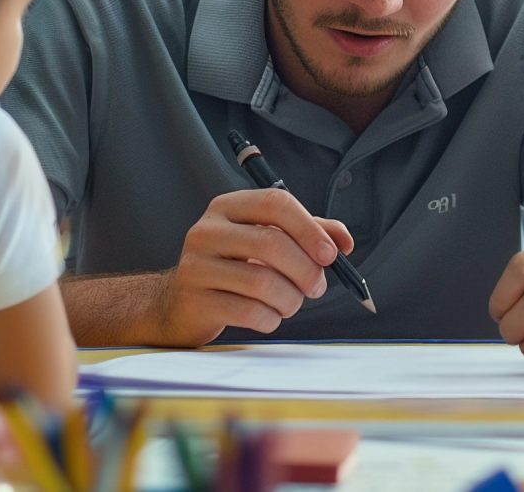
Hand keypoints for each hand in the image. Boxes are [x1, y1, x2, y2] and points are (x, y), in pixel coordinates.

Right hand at [146, 189, 353, 346]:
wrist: (180, 303)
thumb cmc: (232, 269)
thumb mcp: (265, 241)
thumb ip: (307, 234)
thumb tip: (344, 241)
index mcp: (228, 207)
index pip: (275, 203)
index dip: (310, 228)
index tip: (331, 254)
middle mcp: (207, 230)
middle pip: (272, 244)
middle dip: (306, 271)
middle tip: (316, 287)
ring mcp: (196, 265)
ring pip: (263, 282)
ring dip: (290, 299)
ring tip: (290, 304)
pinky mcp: (195, 300)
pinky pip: (249, 312)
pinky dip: (271, 319)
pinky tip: (269, 317)